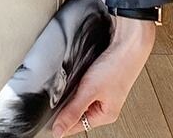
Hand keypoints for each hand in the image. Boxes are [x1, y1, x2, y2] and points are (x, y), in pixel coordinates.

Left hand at [51, 15, 155, 136]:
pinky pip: (84, 86)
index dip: (61, 123)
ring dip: (70, 93)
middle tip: (51, 99)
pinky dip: (76, 83)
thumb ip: (73, 111)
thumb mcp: (90, 91)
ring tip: (63, 86)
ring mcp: (103, 91)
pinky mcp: (100, 79)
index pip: (77, 126)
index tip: (45, 121)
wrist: (127, 44)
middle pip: (77, 112)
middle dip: (65, 106)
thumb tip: (59, 131)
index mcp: (105, 115)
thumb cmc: (116, 67)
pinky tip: (72, 77)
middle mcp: (104, 105)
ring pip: (80, 98)